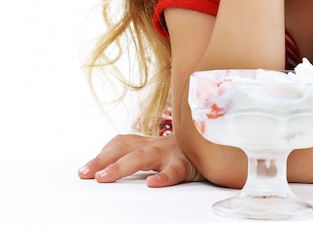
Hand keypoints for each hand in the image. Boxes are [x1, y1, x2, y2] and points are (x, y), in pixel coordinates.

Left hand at [78, 134, 200, 187]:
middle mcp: (156, 144)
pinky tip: (152, 184)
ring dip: (122, 166)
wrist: (215, 147)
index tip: (84, 171)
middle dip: (104, 159)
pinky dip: (163, 177)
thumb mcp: (158, 154)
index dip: (102, 154)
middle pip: (126, 147)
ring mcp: (170, 153)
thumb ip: (137, 158)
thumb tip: (106, 173)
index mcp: (148, 143)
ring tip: (105, 177)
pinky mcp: (186, 164)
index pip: (121, 143)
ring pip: (144, 156)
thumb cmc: (183, 154)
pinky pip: (174, 170)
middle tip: (87, 173)